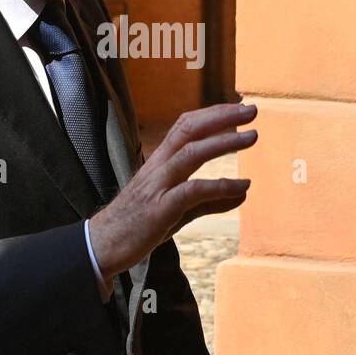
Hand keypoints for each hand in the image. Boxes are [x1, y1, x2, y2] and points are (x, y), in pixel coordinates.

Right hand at [88, 102, 257, 278]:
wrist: (103, 246)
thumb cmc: (138, 224)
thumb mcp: (179, 209)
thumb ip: (210, 200)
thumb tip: (243, 192)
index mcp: (160, 161)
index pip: (186, 126)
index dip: (213, 114)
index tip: (239, 109)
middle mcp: (158, 167)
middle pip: (189, 129)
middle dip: (221, 116)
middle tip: (252, 110)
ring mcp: (158, 186)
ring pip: (191, 153)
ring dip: (224, 142)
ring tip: (252, 136)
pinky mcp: (160, 209)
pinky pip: (193, 191)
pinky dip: (220, 186)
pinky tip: (242, 186)